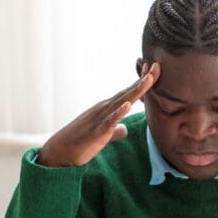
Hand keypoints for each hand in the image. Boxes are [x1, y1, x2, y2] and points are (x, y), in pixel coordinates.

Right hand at [38, 63, 158, 166]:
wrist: (60, 151)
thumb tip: (124, 130)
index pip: (128, 93)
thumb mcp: (103, 136)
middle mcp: (105, 109)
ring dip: (136, 91)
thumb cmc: (81, 143)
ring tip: (149, 79)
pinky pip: (109, 121)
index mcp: (108, 109)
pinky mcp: (97, 131)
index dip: (141, 82)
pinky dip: (119, 113)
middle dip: (144, 80)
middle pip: (128, 92)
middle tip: (157, 66)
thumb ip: (115, 131)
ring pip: (122, 102)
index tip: (153, 69)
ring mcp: (100, 118)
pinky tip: (127, 106)